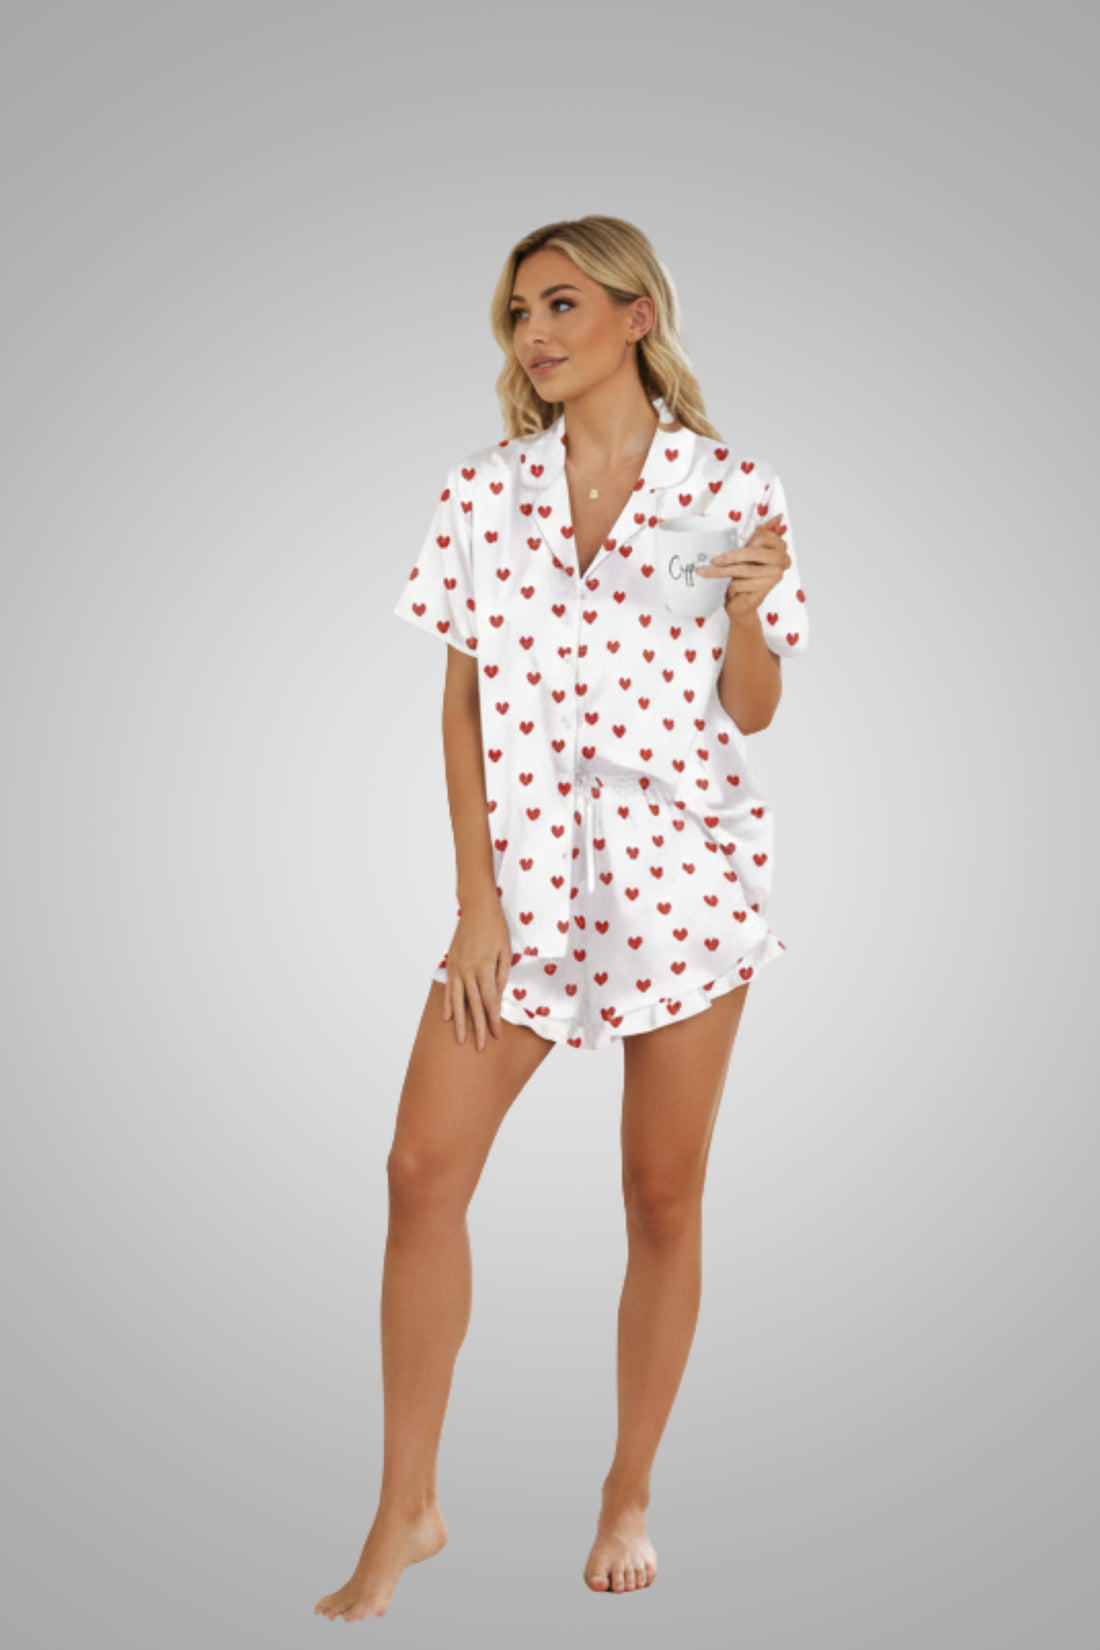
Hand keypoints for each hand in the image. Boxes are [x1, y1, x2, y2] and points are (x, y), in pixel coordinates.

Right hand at [442, 901, 512, 1050]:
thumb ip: (501, 974)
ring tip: (460, 1039)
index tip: (496, 1035)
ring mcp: (457, 968)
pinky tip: (447, 1018)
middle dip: (478, 1027)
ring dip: (459, 1021)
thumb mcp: (505, 950)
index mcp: (484, 968)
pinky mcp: (450, 964)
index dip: (493, 1019)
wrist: (477, 908)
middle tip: (479, 1046)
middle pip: (473, 1005)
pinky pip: (448, 989)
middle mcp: (468, 970)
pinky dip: (447, 1004)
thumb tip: (498, 996)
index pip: (490, 1000)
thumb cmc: (496, 928)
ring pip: (457, 1000)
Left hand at [696, 513, 790, 623]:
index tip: (737, 543)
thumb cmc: (745, 575)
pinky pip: (740, 584)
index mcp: (781, 548)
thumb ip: (763, 532)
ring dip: (721, 573)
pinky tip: (726, 589)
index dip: (749, 540)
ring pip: (743, 569)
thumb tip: (778, 517)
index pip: (765, 536)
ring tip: (705, 572)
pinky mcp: (764, 591)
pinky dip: (729, 586)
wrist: (741, 603)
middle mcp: (783, 562)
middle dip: (730, 557)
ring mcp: (775, 577)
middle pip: (752, 553)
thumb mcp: (750, 550)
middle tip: (712, 560)